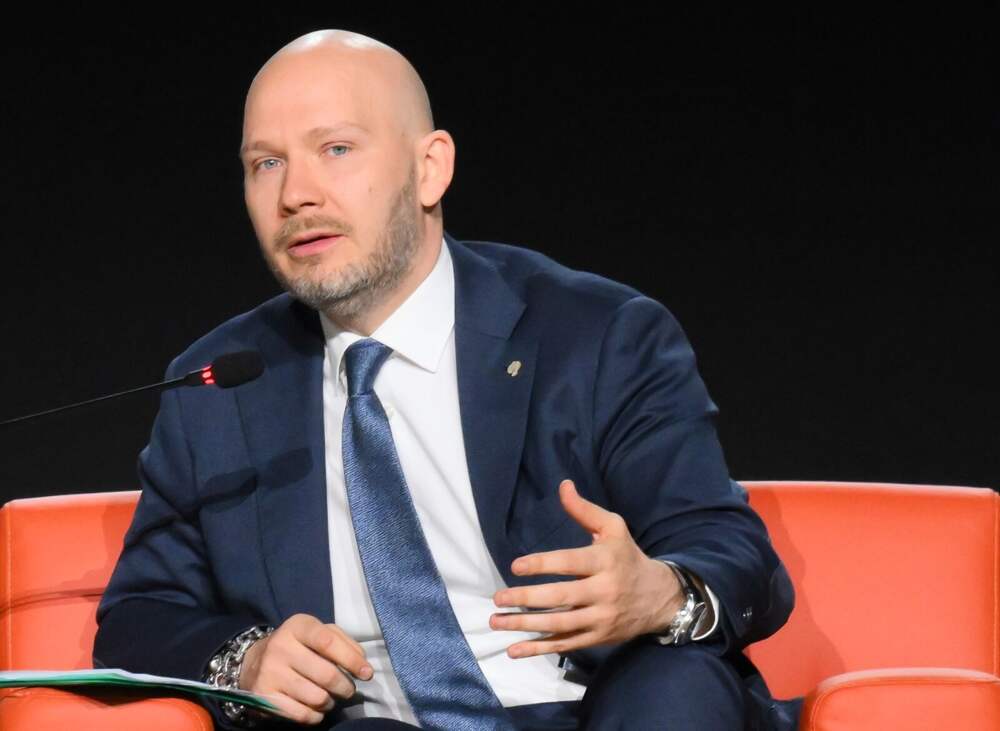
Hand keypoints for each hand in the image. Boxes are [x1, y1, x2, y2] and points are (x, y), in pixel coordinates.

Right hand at [239, 613, 372, 724]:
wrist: (254, 663)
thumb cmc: (297, 646)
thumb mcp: (318, 633)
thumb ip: (343, 642)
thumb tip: (362, 664)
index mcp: (297, 626)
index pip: (328, 642)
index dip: (352, 659)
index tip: (366, 673)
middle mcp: (280, 647)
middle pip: (326, 675)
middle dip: (345, 687)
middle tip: (348, 690)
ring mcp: (270, 673)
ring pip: (317, 698)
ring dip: (331, 702)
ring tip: (330, 698)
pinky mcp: (264, 697)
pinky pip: (302, 714)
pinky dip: (316, 715)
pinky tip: (316, 709)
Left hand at [490, 479, 683, 658]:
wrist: (658, 597)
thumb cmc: (627, 556)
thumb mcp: (613, 527)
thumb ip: (584, 510)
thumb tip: (563, 485)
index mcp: (605, 561)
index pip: (570, 562)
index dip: (542, 564)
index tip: (516, 566)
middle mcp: (604, 591)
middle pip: (562, 597)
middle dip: (527, 599)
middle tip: (498, 598)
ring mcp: (601, 618)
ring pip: (560, 624)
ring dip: (526, 625)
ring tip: (497, 621)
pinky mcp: (597, 637)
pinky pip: (565, 644)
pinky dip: (539, 649)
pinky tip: (514, 649)